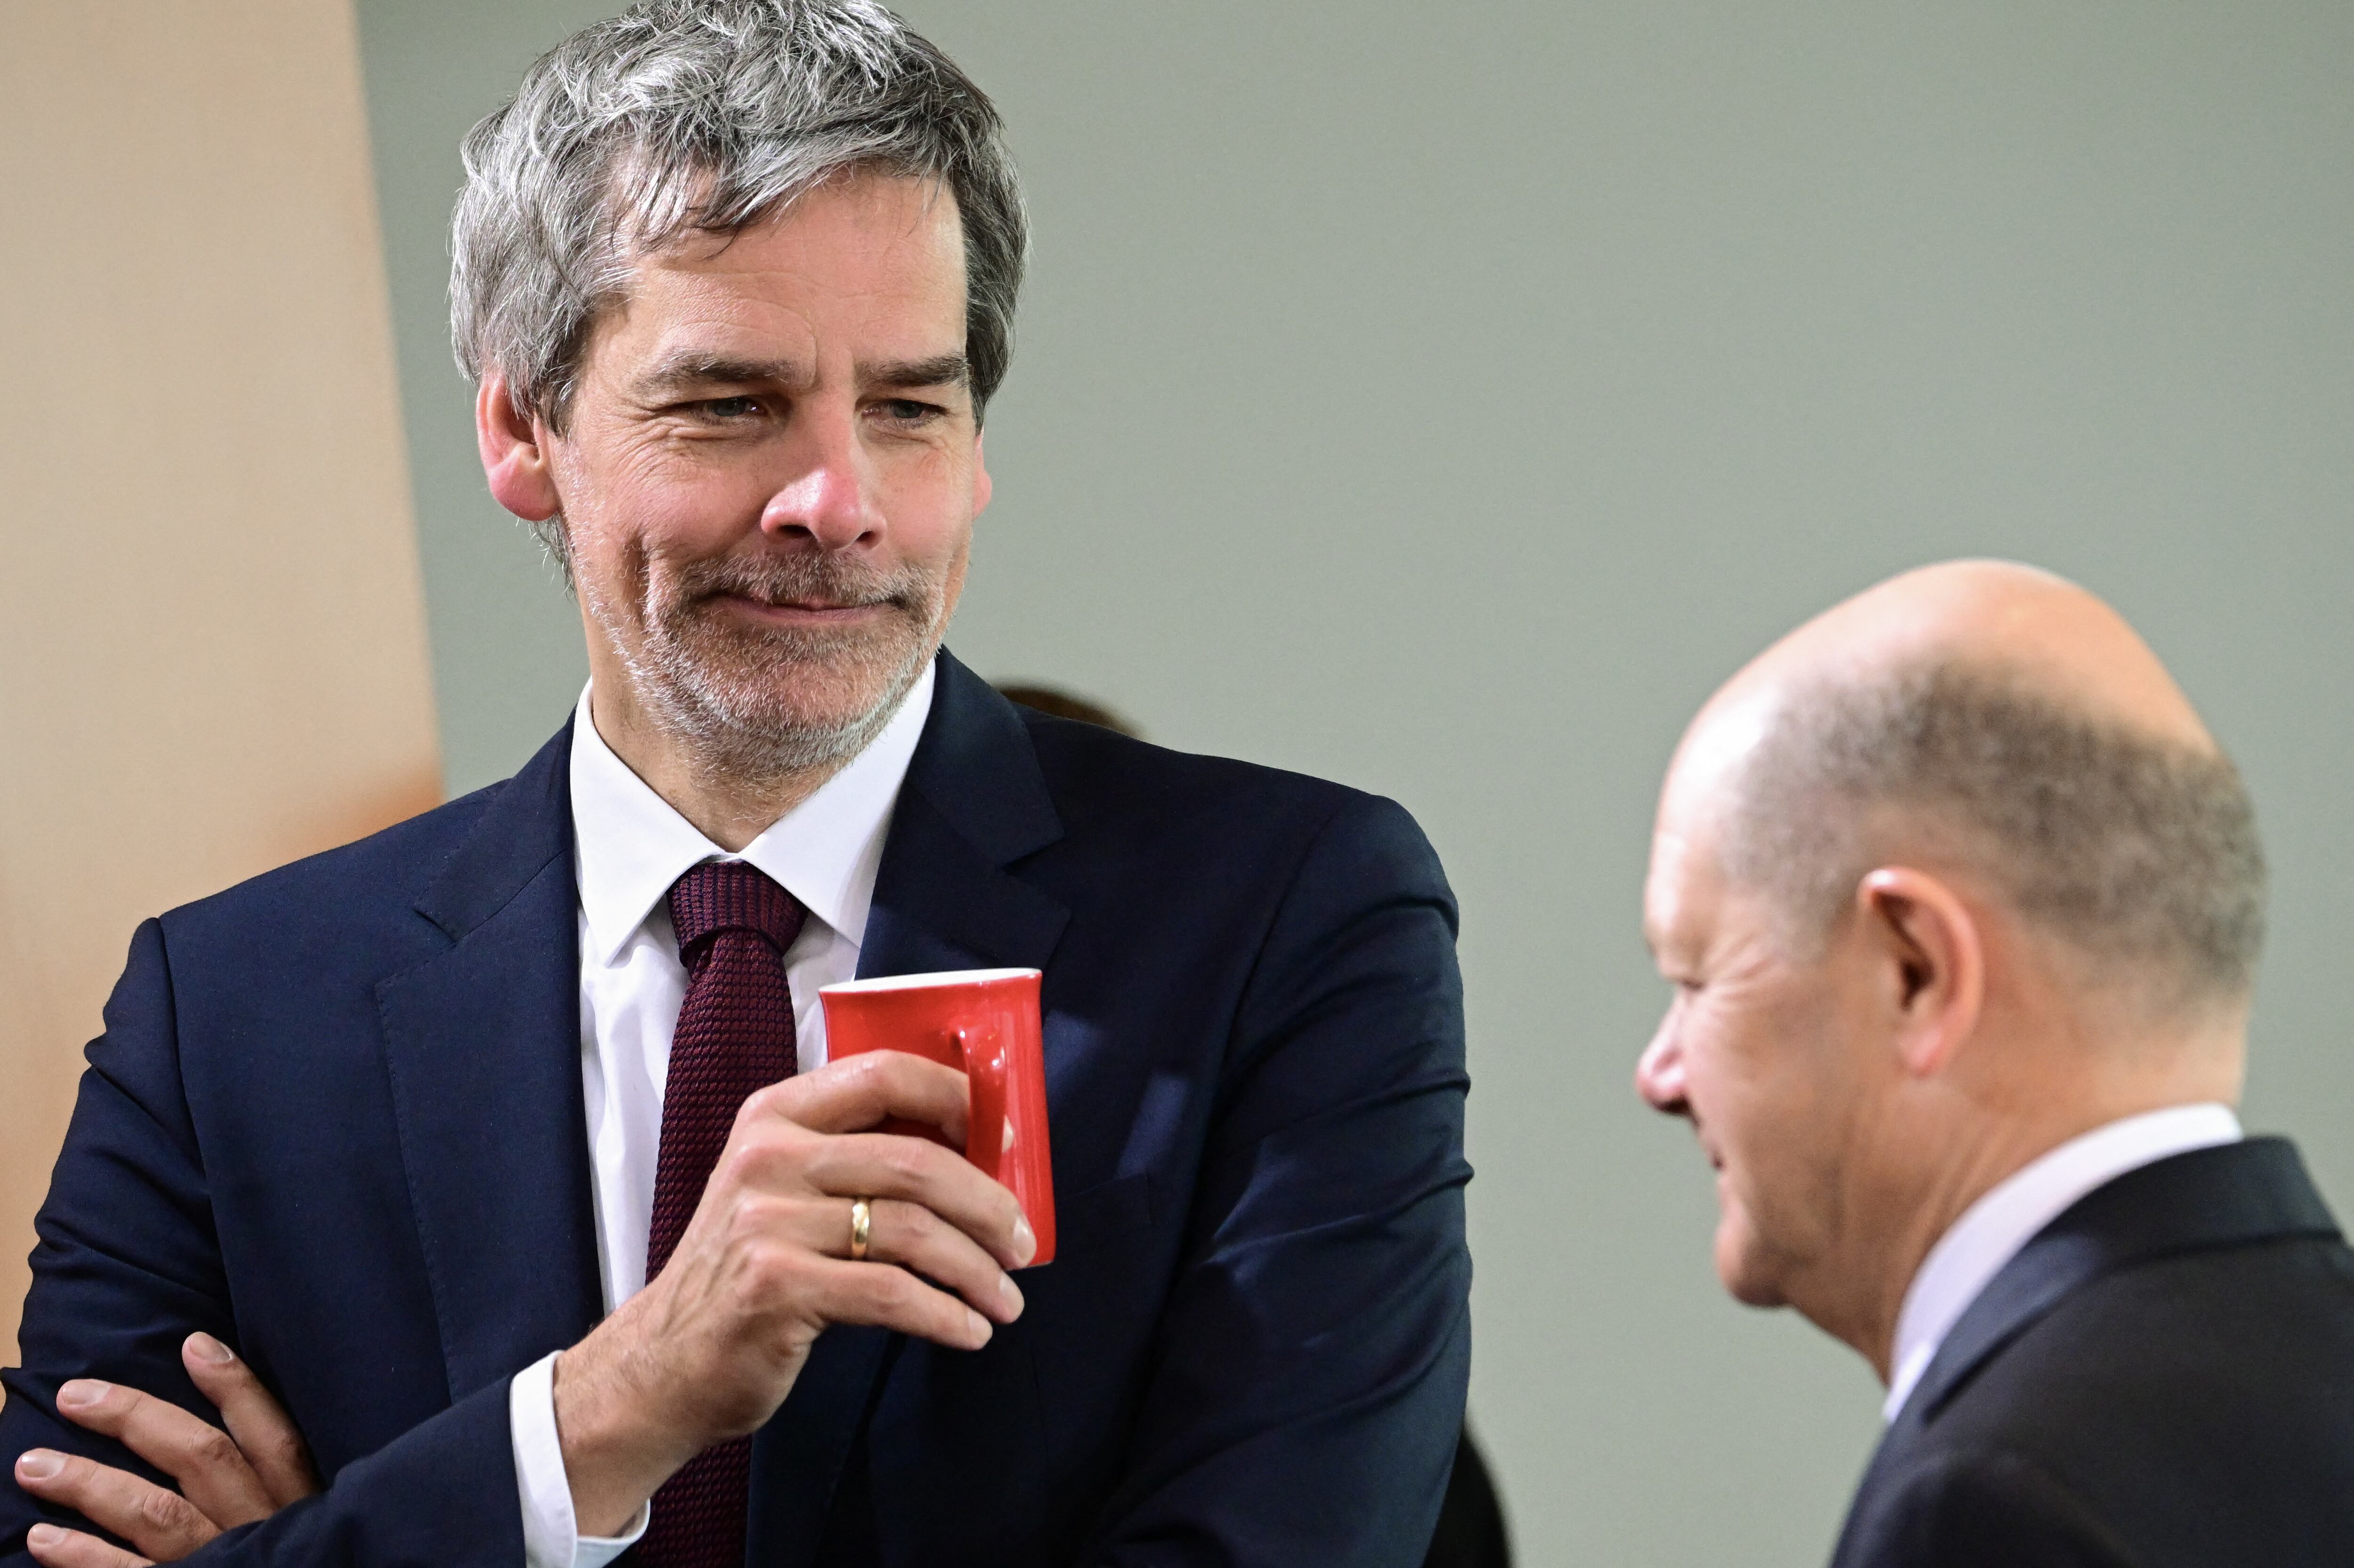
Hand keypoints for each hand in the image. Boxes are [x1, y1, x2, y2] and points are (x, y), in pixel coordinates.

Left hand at [13, 1333, 318, 1565]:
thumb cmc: (301, 1560)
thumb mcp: (309, 1522)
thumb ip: (278, 1483)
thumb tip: (230, 1417)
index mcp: (297, 1503)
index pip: (270, 1434)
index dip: (235, 1387)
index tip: (193, 1344)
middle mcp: (260, 1527)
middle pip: (200, 1458)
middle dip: (136, 1420)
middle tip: (76, 1396)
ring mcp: (222, 1563)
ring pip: (155, 1513)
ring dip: (90, 1485)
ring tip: (33, 1465)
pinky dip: (84, 1560)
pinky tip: (45, 1542)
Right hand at [554, 1050, 1034, 1533]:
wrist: (666, 1360)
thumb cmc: (747, 1271)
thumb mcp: (782, 1189)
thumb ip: (854, 1158)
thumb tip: (975, 1154)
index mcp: (776, 1116)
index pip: (884, 1074)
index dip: (958, 1099)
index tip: (1008, 1142)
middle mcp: (768, 1156)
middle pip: (916, 1160)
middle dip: (988, 1204)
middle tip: (1022, 1241)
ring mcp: (767, 1221)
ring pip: (913, 1230)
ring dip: (977, 1269)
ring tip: (1006, 1298)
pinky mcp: (776, 1286)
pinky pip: (892, 1294)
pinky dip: (945, 1315)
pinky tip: (969, 1330)